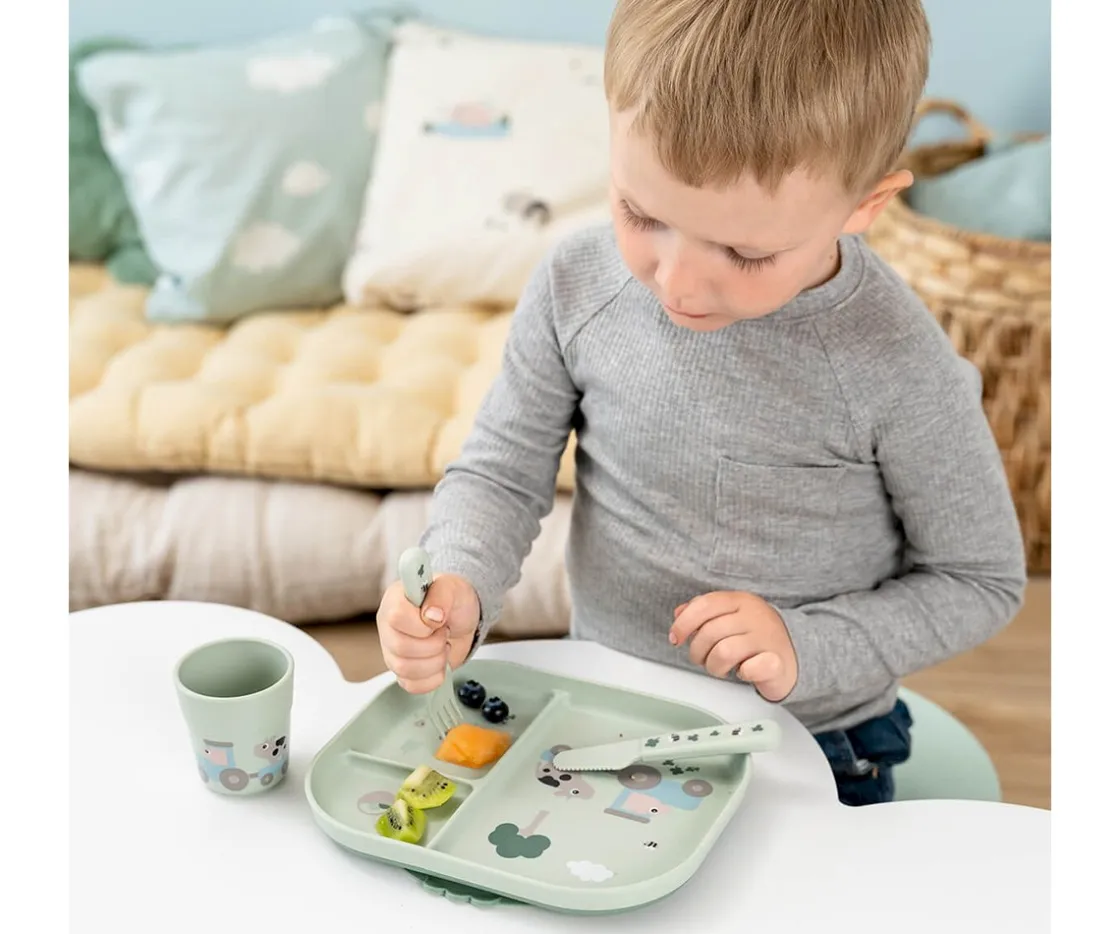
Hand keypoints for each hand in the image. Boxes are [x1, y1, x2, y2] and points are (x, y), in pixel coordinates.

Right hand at [377, 574, 480, 693]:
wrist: (463, 620)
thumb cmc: (453, 601)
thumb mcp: (452, 588)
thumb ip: (441, 595)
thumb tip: (432, 615)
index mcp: (395, 601)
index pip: (396, 617)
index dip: (422, 624)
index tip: (439, 620)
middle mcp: (388, 627)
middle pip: (400, 647)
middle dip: (433, 644)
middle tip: (444, 633)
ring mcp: (392, 651)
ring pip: (404, 669)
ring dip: (435, 661)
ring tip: (443, 646)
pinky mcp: (403, 671)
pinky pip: (411, 685)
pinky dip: (433, 678)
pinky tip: (440, 663)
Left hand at [668, 591, 797, 701]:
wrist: (797, 654)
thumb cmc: (757, 636)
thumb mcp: (730, 616)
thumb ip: (704, 612)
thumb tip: (679, 613)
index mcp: (741, 601)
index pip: (704, 605)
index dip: (684, 623)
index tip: (676, 638)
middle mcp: (755, 616)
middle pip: (709, 632)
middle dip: (697, 651)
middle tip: (702, 658)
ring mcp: (768, 638)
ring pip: (723, 652)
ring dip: (714, 666)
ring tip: (720, 667)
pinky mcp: (777, 662)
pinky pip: (750, 669)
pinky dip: (742, 674)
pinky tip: (743, 671)